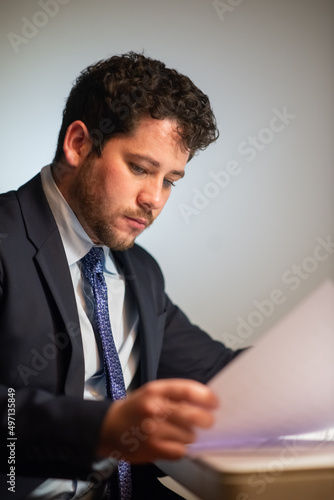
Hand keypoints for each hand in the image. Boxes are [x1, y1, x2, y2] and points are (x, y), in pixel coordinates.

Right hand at [96, 378, 217, 462]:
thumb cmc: (136, 408)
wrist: (109, 427)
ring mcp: (153, 430)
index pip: (187, 390)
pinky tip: (175, 443)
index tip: (215, 402)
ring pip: (189, 435)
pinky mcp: (152, 449)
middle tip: (209, 421)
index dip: (206, 397)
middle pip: (192, 415)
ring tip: (183, 433)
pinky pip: (180, 451)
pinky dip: (182, 448)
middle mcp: (154, 408)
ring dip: (191, 435)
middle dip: (206, 420)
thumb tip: (204, 401)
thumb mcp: (153, 392)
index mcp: (156, 390)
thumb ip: (175, 394)